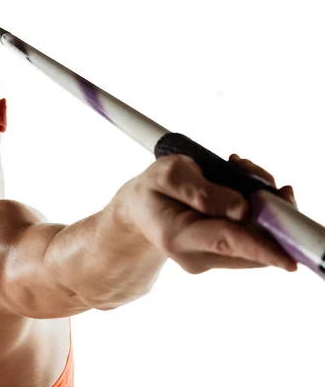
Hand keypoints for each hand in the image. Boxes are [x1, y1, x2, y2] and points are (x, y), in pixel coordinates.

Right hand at [118, 154, 296, 273]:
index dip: (261, 247)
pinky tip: (240, 187)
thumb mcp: (167, 174)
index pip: (227, 242)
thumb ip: (203, 191)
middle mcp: (198, 257)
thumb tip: (243, 207)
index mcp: (179, 237)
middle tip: (248, 169)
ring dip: (262, 204)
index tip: (289, 260)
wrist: (140, 209)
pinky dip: (257, 211)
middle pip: (252, 241)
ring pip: (257, 238)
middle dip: (267, 206)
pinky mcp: (222, 255)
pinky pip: (253, 236)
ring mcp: (211, 259)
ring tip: (238, 170)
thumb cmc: (152, 189)